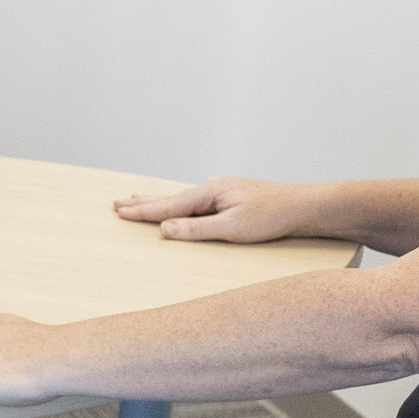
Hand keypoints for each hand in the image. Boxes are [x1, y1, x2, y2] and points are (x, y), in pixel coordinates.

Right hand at [115, 175, 313, 243]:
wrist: (302, 207)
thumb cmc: (272, 216)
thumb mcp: (232, 227)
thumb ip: (196, 229)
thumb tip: (165, 228)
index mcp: (210, 192)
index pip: (169, 205)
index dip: (143, 212)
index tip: (120, 212)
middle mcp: (212, 188)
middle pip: (169, 198)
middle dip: (142, 202)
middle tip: (116, 202)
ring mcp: (220, 193)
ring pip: (179, 200)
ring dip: (155, 201)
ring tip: (135, 200)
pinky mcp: (228, 200)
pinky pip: (193, 203)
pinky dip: (175, 205)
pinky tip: (174, 205)